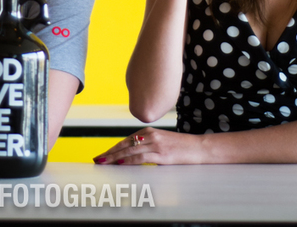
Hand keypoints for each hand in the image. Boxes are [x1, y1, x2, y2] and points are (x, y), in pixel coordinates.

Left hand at [92, 127, 209, 165]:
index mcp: (149, 132)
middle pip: (125, 145)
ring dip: (115, 158)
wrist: (199, 147)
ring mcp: (156, 144)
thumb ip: (148, 146)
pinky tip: (121, 163)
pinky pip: (142, 157)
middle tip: (97, 160)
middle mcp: (150, 135)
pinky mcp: (162, 154)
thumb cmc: (181, 147)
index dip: (113, 149)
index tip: (103, 155)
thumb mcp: (162, 143)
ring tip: (104, 163)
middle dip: (110, 153)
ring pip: (130, 151)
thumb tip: (132, 156)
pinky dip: (130, 161)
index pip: (126, 141)